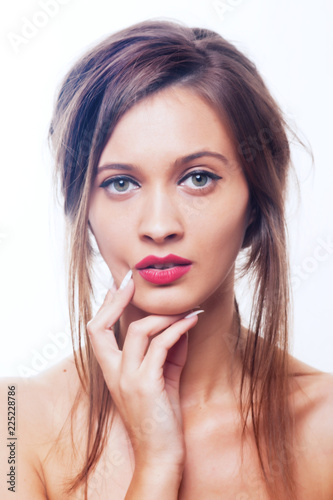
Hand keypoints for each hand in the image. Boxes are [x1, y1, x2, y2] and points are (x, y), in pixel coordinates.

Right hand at [87, 271, 200, 469]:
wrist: (161, 454)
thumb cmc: (161, 417)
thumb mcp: (162, 378)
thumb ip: (168, 351)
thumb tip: (180, 324)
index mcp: (112, 371)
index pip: (97, 332)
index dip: (106, 306)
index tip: (117, 286)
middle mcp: (114, 373)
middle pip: (100, 327)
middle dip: (115, 301)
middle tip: (130, 281)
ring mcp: (128, 379)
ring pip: (138, 331)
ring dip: (163, 315)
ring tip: (183, 310)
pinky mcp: (147, 385)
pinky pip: (161, 346)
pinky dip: (178, 329)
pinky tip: (191, 322)